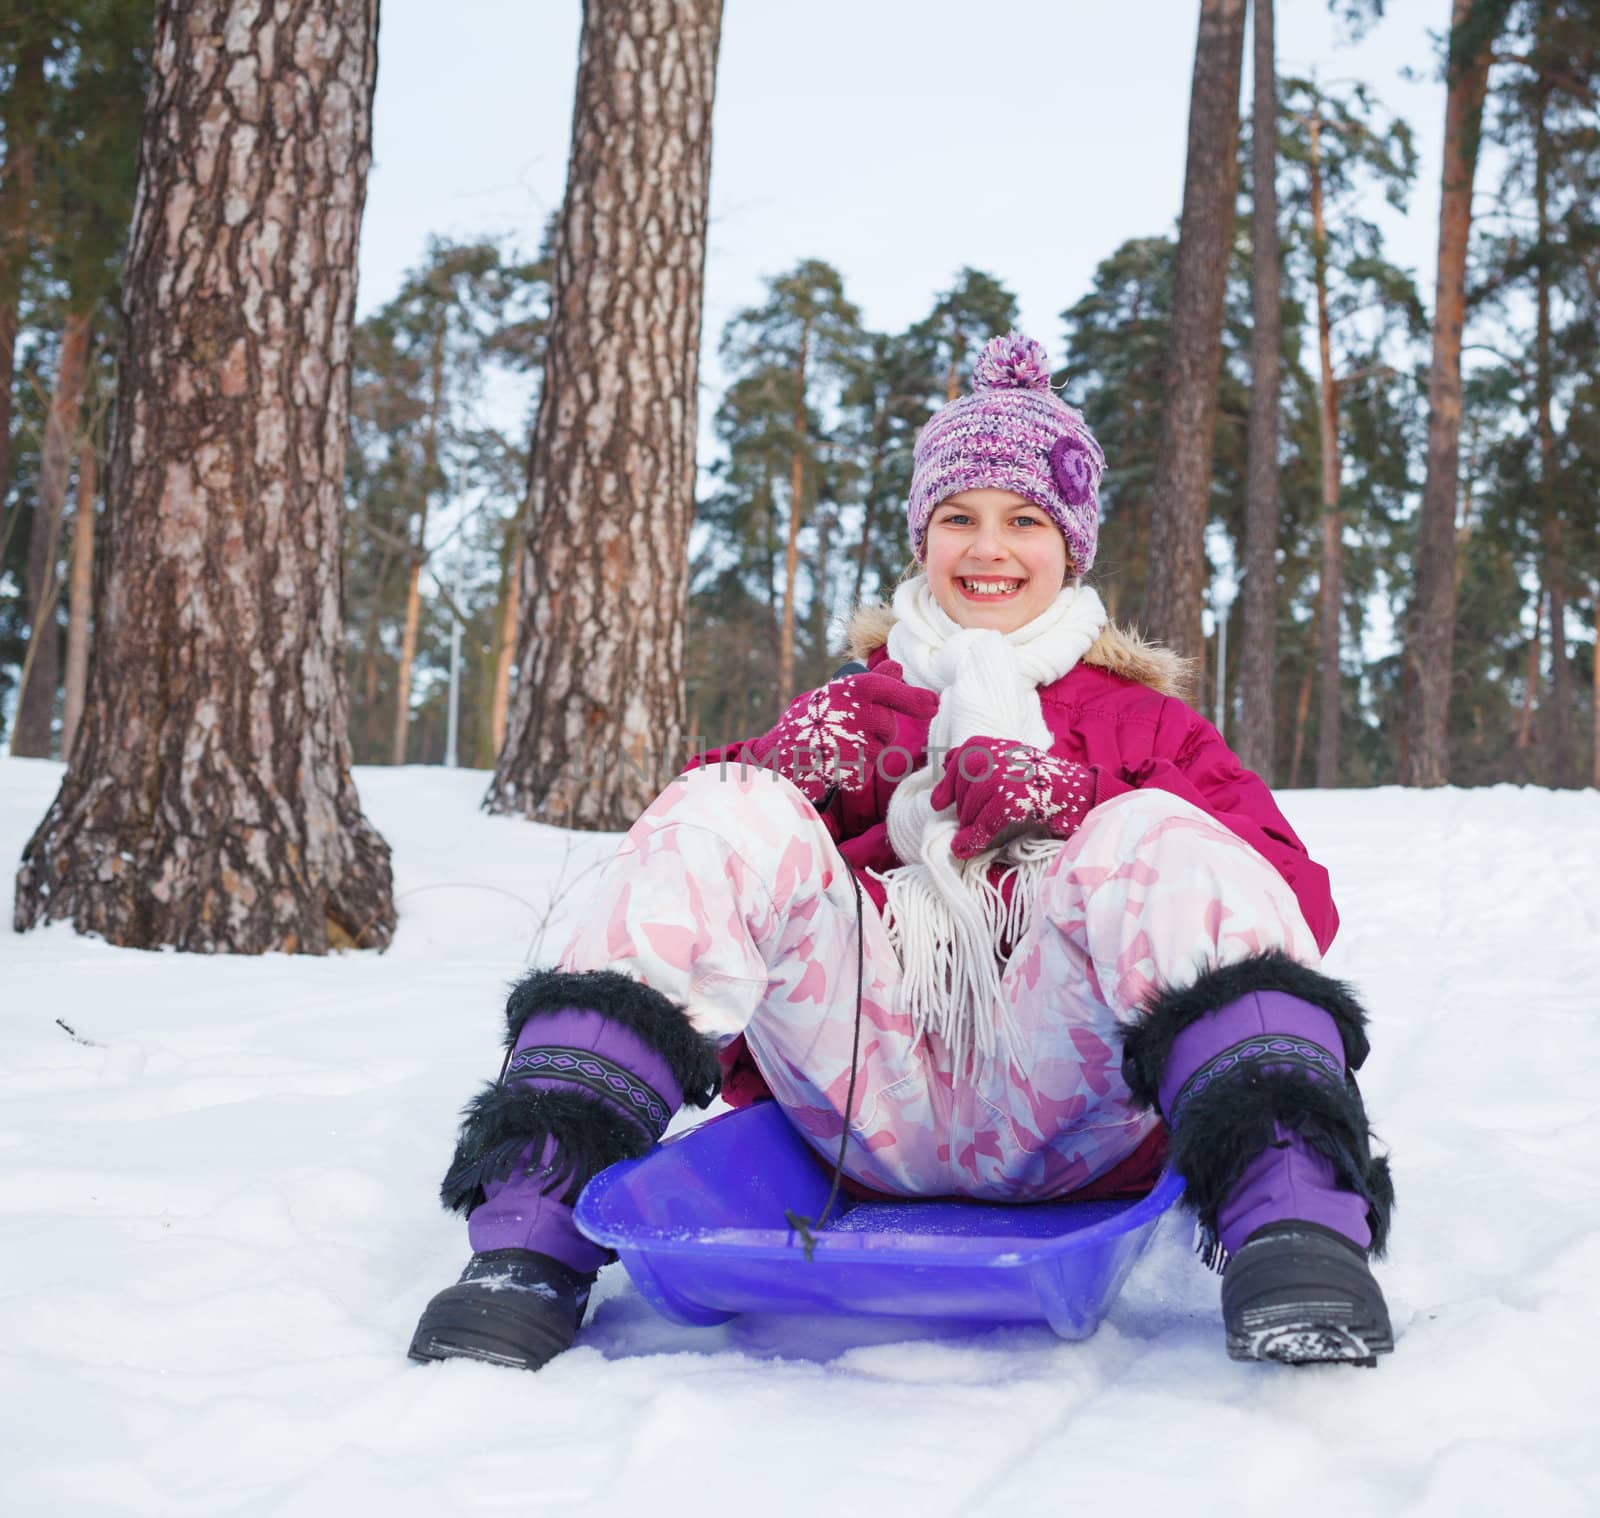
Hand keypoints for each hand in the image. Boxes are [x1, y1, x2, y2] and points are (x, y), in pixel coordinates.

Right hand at [744, 662, 937, 803]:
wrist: (774, 755)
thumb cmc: (811, 723)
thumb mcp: (837, 696)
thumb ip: (870, 684)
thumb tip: (898, 668)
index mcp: (848, 688)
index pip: (885, 689)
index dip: (912, 698)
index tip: (934, 705)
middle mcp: (849, 710)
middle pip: (886, 727)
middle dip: (876, 733)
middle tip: (846, 731)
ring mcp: (846, 739)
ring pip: (877, 751)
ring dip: (864, 753)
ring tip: (835, 747)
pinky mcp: (842, 767)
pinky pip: (864, 772)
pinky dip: (852, 772)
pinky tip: (831, 763)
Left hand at [930, 736, 1097, 858]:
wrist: (1078, 791)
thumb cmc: (1041, 779)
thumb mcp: (1009, 758)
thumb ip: (979, 758)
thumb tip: (944, 762)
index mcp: (988, 744)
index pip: (956, 762)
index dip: (946, 786)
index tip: (939, 804)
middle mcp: (991, 756)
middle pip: (961, 790)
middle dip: (964, 811)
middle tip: (973, 824)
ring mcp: (1000, 776)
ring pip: (969, 809)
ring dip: (969, 827)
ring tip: (975, 836)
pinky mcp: (1010, 799)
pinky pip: (983, 825)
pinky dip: (973, 840)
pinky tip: (965, 849)